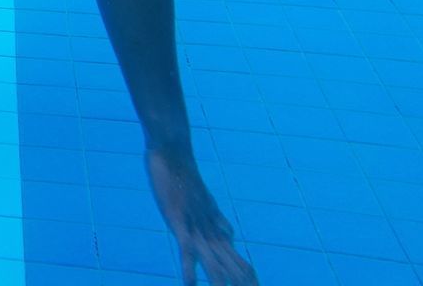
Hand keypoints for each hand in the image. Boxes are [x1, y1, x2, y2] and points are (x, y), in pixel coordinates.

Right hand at [146, 147, 258, 284]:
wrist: (173, 149)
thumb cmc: (185, 175)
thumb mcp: (204, 201)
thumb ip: (217, 220)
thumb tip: (230, 236)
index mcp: (218, 230)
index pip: (241, 263)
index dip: (250, 280)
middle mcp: (211, 232)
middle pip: (233, 268)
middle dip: (241, 285)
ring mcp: (196, 226)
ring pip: (213, 263)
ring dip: (219, 284)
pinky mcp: (179, 220)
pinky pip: (186, 250)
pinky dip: (189, 269)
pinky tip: (189, 285)